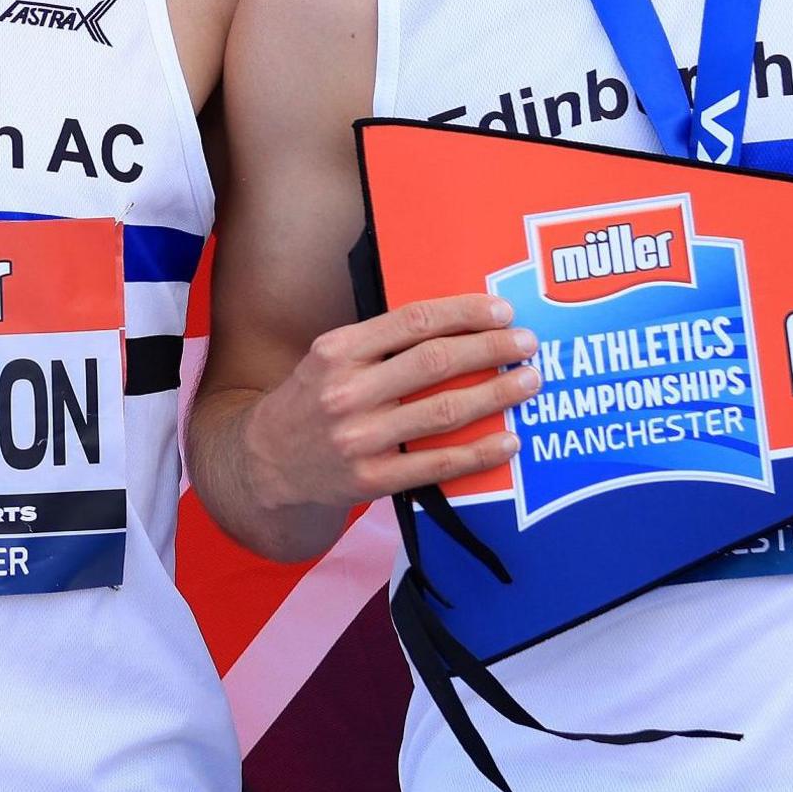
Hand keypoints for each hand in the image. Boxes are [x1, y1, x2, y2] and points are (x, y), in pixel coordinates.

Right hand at [239, 293, 541, 517]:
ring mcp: (359, 439)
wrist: (264, 464)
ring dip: (496, 394)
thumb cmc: (311, 401)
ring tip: (528, 382)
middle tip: (526, 343)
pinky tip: (508, 440)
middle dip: (491, 349)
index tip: (500, 311)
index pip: (412, 321)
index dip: (464, 313)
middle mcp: (346, 392)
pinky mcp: (370, 480)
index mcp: (336, 350)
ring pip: (444, 411)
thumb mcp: (329, 358)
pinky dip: (479, 452)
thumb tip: (456, 326)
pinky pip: (437, 464)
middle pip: (435, 362)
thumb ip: (379, 343)